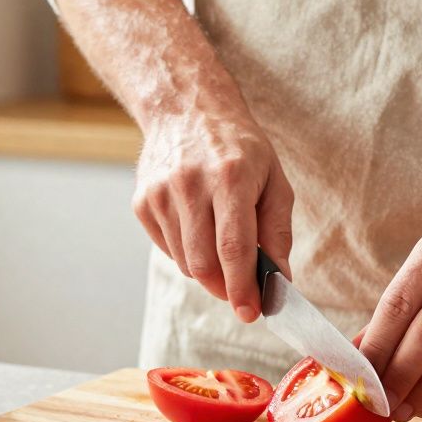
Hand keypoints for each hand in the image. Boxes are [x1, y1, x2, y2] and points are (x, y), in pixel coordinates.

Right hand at [133, 110, 294, 322]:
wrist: (186, 108)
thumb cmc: (238, 147)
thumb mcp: (273, 180)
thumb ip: (277, 232)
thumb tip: (279, 280)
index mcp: (230, 177)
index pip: (233, 247)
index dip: (242, 287)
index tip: (250, 313)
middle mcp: (190, 184)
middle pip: (204, 263)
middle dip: (225, 288)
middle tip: (241, 293)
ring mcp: (160, 194)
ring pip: (185, 262)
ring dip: (208, 270)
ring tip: (221, 247)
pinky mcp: (142, 202)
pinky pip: (167, 249)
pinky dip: (187, 253)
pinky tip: (198, 228)